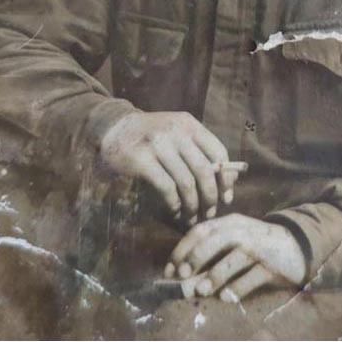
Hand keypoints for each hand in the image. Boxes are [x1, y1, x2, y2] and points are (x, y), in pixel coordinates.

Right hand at [99, 111, 237, 223]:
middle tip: (210, 213)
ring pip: (187, 182)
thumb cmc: (151, 136)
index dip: (226, 178)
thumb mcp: (177, 133)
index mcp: (189, 124)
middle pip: (205, 170)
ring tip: (192, 216)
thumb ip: (198, 150)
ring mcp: (157, 144)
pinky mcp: (141, 159)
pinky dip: (174, 204)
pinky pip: (166, 188)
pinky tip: (175, 210)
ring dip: (193, 205)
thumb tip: (228, 180)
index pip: (218, 152)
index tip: (226, 197)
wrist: (114, 128)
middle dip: (210, 197)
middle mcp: (175, 131)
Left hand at [164, 214, 306, 300]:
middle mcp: (244, 231)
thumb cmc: (257, 246)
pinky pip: (253, 277)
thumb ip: (213, 252)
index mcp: (231, 223)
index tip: (169, 268)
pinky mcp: (273, 265)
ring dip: (215, 274)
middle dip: (196, 256)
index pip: (203, 229)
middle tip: (182, 275)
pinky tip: (226, 298)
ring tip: (200, 290)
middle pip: (216, 238)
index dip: (183, 247)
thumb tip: (184, 275)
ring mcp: (259, 247)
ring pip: (234, 257)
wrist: (296, 246)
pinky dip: (238, 287)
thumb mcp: (235, 241)